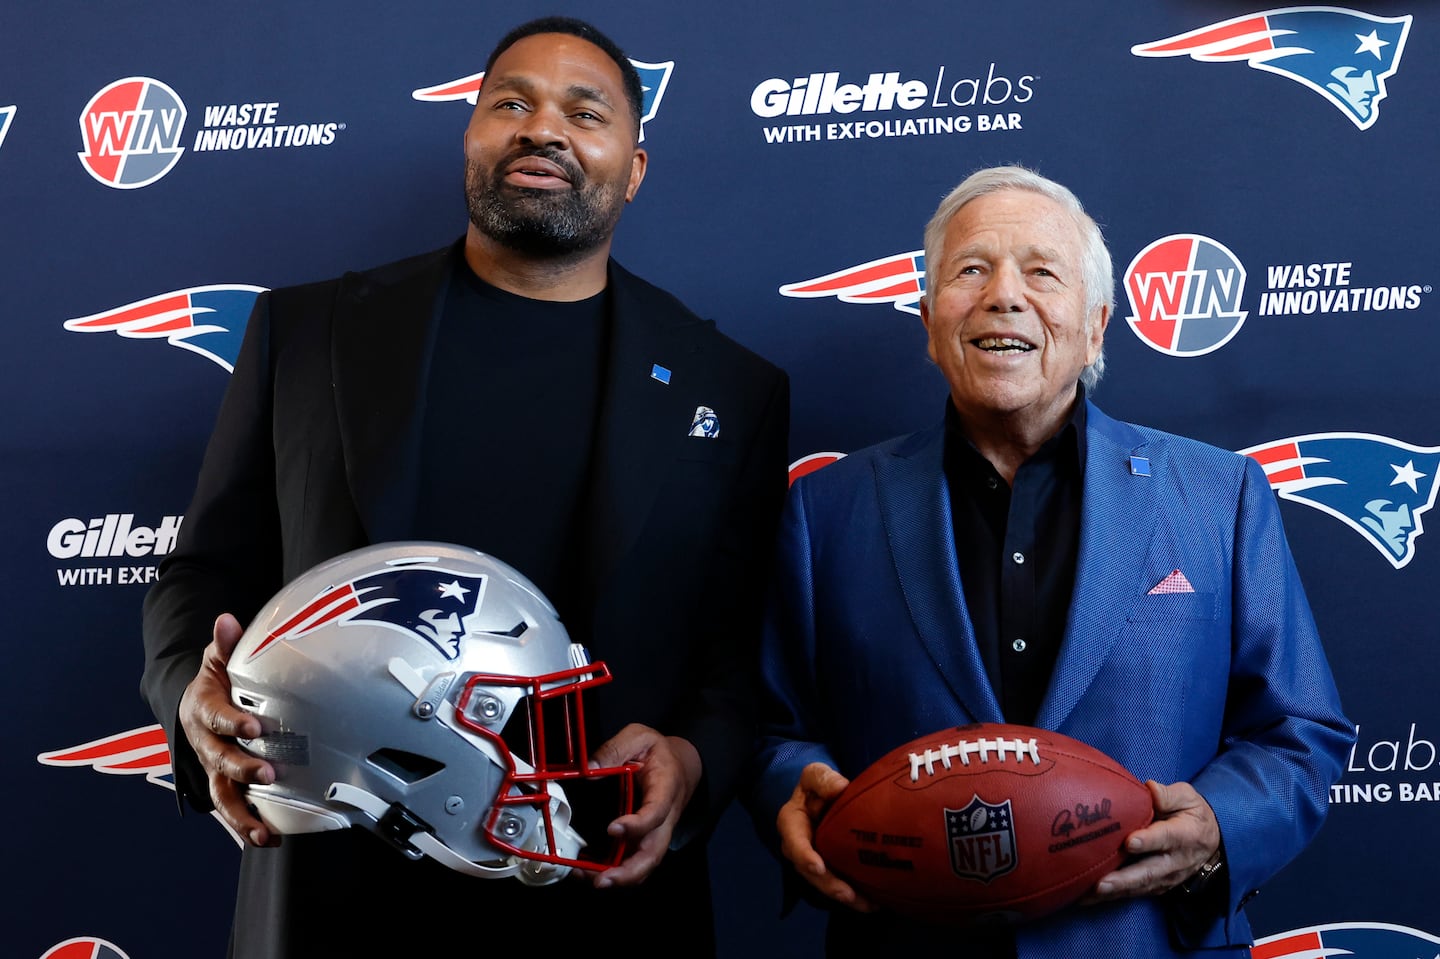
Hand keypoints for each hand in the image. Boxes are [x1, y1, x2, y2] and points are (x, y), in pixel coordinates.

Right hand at [177, 613, 277, 847]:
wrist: (194, 706)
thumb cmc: (215, 681)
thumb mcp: (217, 661)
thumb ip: (225, 645)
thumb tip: (227, 620)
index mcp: (203, 710)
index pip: (216, 717)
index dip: (233, 723)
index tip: (254, 727)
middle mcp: (205, 745)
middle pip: (219, 760)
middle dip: (242, 768)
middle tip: (268, 773)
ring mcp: (214, 769)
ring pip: (222, 796)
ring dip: (243, 815)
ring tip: (265, 833)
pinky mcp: (225, 785)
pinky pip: (234, 810)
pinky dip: (248, 827)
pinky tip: (271, 839)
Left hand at [585, 724, 700, 887]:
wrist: (680, 765)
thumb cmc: (659, 753)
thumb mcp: (639, 736)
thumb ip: (615, 749)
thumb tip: (590, 769)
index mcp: (666, 788)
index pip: (657, 812)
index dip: (637, 825)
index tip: (612, 828)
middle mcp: (665, 818)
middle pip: (654, 854)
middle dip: (629, 872)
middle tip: (602, 879)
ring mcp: (656, 833)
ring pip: (645, 865)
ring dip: (619, 878)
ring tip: (589, 879)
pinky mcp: (646, 840)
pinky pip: (635, 863)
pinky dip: (616, 874)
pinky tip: (591, 873)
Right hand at [776, 762, 873, 911]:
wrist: (824, 798)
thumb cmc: (818, 786)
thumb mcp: (816, 775)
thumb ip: (824, 779)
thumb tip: (840, 788)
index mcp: (791, 823)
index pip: (794, 841)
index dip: (805, 856)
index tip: (818, 866)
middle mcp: (798, 848)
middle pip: (810, 872)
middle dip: (828, 885)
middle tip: (848, 895)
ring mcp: (813, 862)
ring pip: (826, 884)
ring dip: (845, 896)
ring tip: (867, 905)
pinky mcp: (830, 869)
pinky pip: (839, 885)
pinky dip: (855, 896)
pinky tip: (873, 903)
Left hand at [1087, 779, 1220, 900]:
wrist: (1210, 841)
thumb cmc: (1192, 814)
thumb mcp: (1187, 797)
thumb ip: (1168, 795)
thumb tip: (1149, 789)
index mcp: (1183, 834)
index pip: (1164, 838)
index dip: (1148, 841)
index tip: (1129, 843)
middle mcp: (1175, 860)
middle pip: (1149, 871)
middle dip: (1124, 879)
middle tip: (1101, 883)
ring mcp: (1167, 876)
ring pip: (1141, 885)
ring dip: (1116, 891)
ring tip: (1092, 894)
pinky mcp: (1158, 885)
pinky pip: (1137, 892)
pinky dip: (1116, 896)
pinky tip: (1093, 898)